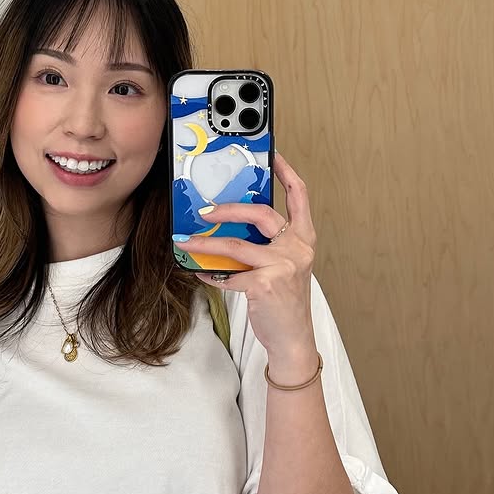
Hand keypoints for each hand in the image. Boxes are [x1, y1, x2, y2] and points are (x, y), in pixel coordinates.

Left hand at [183, 153, 318, 373]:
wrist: (293, 338)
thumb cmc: (285, 301)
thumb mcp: (286, 266)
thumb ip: (270, 243)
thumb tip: (234, 225)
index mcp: (304, 239)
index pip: (299, 196)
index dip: (286, 172)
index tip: (273, 155)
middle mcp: (297, 248)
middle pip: (261, 213)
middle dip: (229, 209)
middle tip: (207, 212)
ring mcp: (282, 266)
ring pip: (237, 245)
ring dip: (208, 243)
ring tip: (189, 241)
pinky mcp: (265, 285)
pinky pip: (228, 274)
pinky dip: (210, 273)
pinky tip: (199, 272)